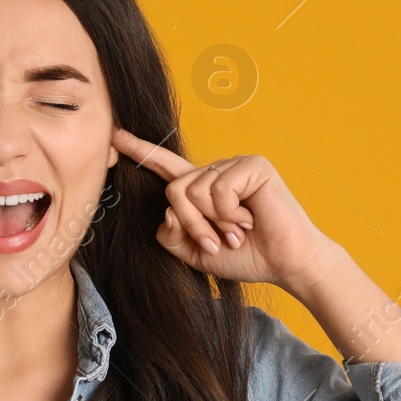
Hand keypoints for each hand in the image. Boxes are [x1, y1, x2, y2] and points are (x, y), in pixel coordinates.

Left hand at [112, 128, 338, 292]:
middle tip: (220, 241)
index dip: (140, 151)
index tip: (115, 136)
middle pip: (173, 191)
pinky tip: (250, 219)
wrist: (285, 264)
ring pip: (192, 191)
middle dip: (193, 225)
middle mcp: (215, 172)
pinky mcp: (253, 165)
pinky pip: (218, 189)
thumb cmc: (247, 256)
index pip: (165, 167)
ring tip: (238, 231)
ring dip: (213, 222)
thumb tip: (166, 211)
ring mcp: (234, 165)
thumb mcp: (197, 252)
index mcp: (201, 189)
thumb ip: (172, 235)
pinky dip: (230, 213)